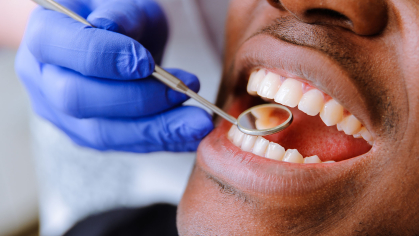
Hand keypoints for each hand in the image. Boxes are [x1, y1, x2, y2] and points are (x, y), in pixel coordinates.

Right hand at [15, 0, 213, 151]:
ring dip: (157, 129)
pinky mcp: (88, 135)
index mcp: (45, 36)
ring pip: (104, 133)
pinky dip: (161, 141)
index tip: (147, 62)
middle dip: (137, 98)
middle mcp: (44, 80)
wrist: (116, 45)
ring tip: (198, 122)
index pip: (62, 49)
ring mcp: (62, 114)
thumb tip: (110, 28)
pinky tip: (190, 135)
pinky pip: (124, 145)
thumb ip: (120, 14)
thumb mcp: (124, 4)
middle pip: (78, 99)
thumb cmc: (121, 19)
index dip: (105, 57)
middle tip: (184, 90)